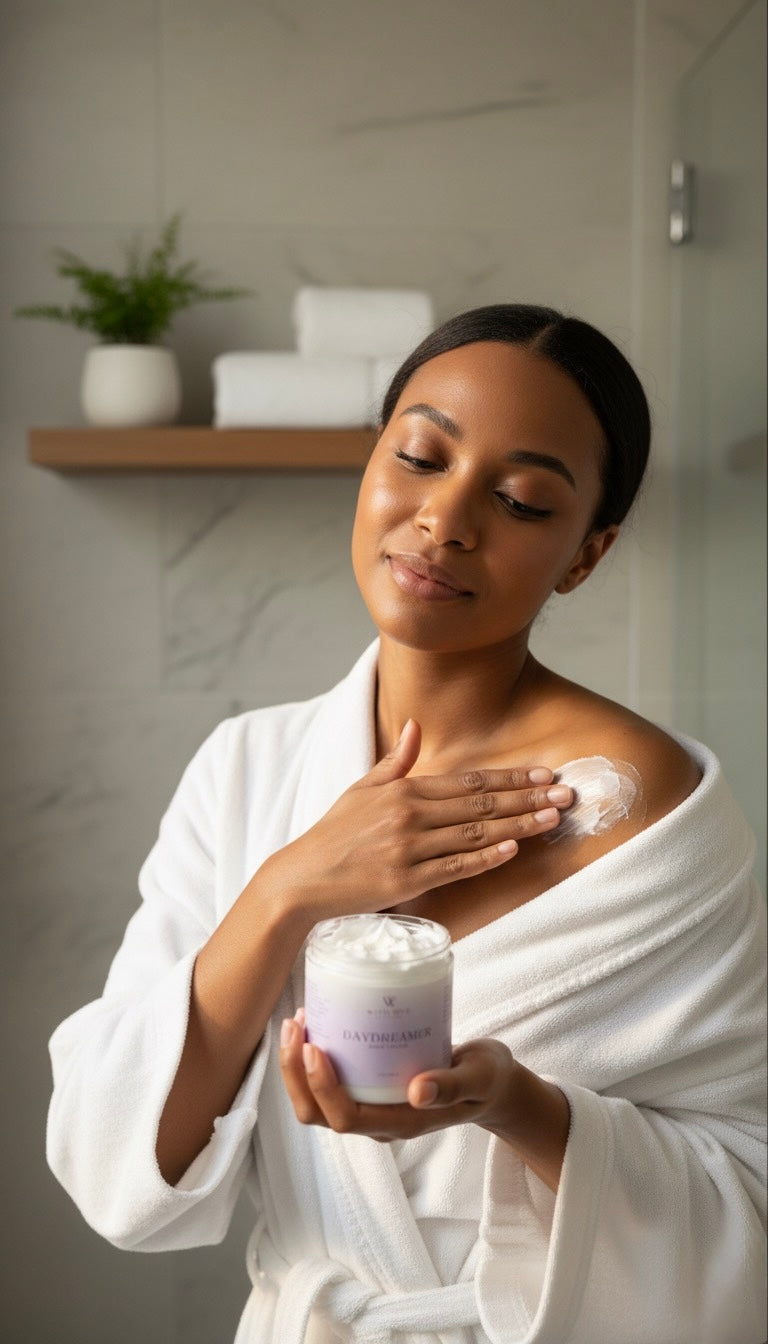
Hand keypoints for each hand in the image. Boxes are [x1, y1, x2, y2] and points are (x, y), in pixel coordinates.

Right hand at [262, 719, 571, 924]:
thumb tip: (416, 726)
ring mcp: (408, 847)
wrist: (303, 877)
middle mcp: (409, 814)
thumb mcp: (362, 788)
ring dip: (518, 825)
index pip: (469, 781)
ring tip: (552, 819)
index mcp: (403, 789)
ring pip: (475, 834)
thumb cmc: (334, 833)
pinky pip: (455, 867)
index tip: (543, 774)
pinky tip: (514, 849)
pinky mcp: (405, 879)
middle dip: (527, 797)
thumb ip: (396, 760)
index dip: (510, 777)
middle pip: (481, 804)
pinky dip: (486, 858)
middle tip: (565, 794)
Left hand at [280, 1013, 569, 1190]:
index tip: (315, 1046)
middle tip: (295, 1024)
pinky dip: (310, 1061)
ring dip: (296, 1067)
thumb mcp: (479, 1077)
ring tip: (297, 1021)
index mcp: (402, 1124)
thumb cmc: (486, 1079)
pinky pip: (328, 1085)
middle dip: (296, 1075)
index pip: (347, 1118)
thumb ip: (453, 1085)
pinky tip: (315, 1025)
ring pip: (317, 1103)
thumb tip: (419, 1092)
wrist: (491, 1084)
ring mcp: (372, 1108)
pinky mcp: (369, 1090)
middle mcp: (378, 1121)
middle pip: (319, 1115)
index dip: (323, 1088)